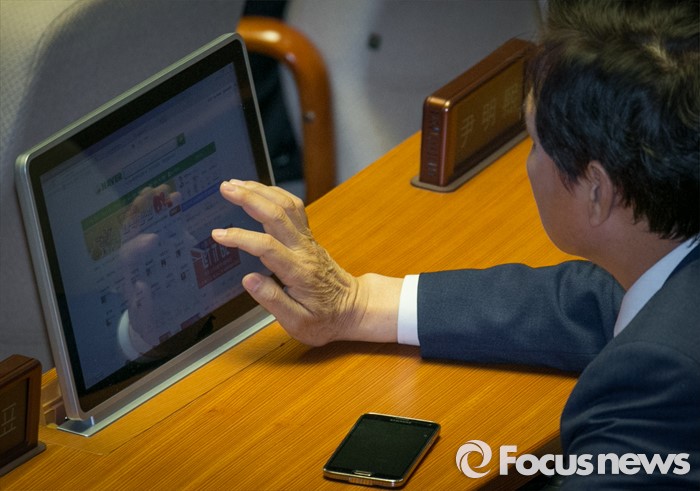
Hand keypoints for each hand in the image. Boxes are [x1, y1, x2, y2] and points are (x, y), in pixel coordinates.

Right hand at [211, 180, 400, 345]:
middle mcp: (304, 250)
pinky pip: (294, 208)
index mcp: (298, 272)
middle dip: (249, 198)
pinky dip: (276, 194)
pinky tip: (260, 190)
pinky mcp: (308, 237)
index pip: (267, 247)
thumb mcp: (298, 322)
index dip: (241, 237)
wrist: (352, 308)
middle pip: (277, 215)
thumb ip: (272, 300)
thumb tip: (249, 279)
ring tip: (236, 184)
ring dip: (261, 191)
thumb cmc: (325, 318)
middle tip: (226, 188)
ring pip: (286, 205)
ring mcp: (308, 240)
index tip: (219, 234)